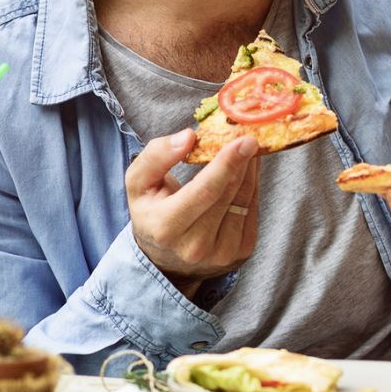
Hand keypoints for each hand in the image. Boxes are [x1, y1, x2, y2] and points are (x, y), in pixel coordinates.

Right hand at [127, 129, 260, 284]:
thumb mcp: (139, 182)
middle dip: (243, 161)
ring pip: (245, 199)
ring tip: (249, 147)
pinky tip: (246, 170)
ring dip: (250, 170)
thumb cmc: (151, 210)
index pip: (204, 191)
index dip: (226, 164)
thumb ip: (156, 156)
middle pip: (229, 193)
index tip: (245, 140)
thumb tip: (188, 136)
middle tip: (250, 135)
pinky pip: (252, 209)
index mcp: (166, 228)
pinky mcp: (241, 251)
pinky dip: (251, 185)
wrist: (164, 257)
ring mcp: (222, 253)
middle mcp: (195, 246)